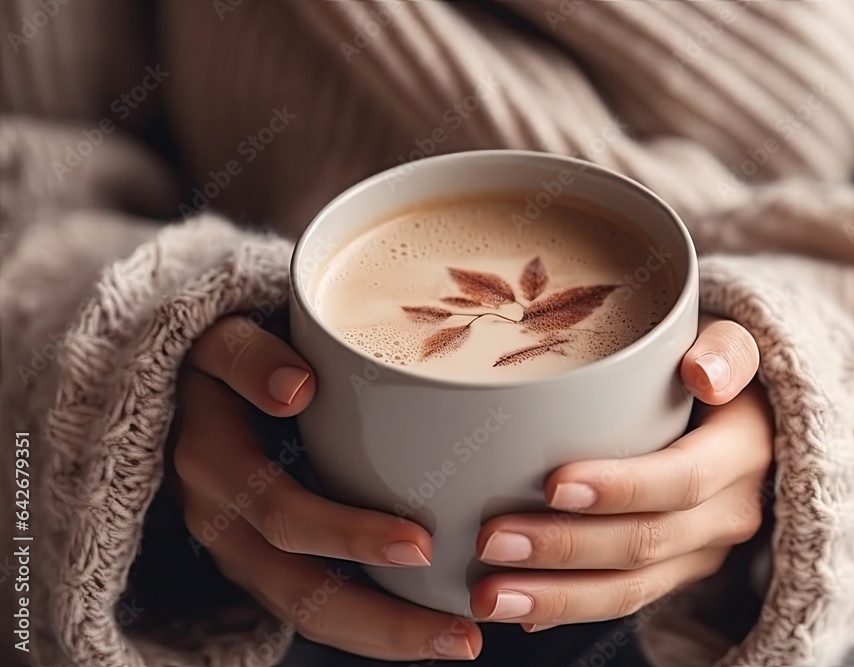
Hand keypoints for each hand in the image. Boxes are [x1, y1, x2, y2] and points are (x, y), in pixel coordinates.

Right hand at [173, 314, 481, 660]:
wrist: (186, 383)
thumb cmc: (224, 357)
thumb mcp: (219, 339)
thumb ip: (246, 356)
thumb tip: (295, 388)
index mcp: (215, 465)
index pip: (283, 515)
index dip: (349, 536)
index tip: (423, 546)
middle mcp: (224, 522)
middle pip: (302, 592)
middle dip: (384, 622)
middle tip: (463, 633)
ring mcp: (242, 549)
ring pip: (310, 614)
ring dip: (385, 637)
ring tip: (460, 642)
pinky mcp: (264, 558)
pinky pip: (315, 605)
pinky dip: (371, 625)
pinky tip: (427, 624)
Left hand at [470, 318, 770, 630]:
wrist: (746, 421)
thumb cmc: (712, 369)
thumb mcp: (731, 344)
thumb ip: (726, 349)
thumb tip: (703, 374)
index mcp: (743, 450)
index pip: (685, 478)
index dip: (622, 487)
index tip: (553, 484)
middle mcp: (730, 512)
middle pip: (645, 543)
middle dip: (565, 547)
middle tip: (493, 541)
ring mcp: (702, 551)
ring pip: (631, 589)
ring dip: (555, 598)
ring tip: (487, 596)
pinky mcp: (675, 572)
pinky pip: (622, 601)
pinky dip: (566, 610)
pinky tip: (516, 613)